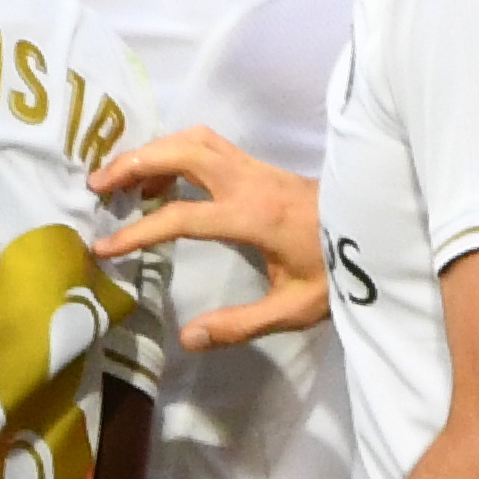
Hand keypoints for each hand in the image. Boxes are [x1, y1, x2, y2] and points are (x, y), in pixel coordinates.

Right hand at [90, 121, 326, 344]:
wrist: (380, 235)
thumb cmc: (340, 272)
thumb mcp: (295, 309)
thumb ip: (240, 324)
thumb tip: (188, 338)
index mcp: (255, 217)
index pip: (182, 216)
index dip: (138, 232)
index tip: (105, 248)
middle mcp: (252, 181)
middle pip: (183, 152)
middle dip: (135, 162)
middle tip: (97, 185)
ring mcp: (257, 168)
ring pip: (195, 139)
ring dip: (154, 150)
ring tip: (123, 178)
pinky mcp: (261, 167)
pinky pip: (209, 145)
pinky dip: (175, 150)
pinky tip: (163, 178)